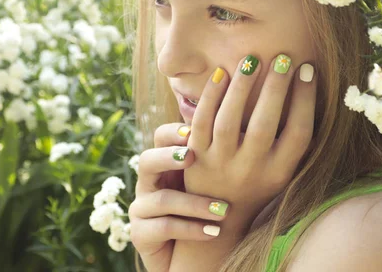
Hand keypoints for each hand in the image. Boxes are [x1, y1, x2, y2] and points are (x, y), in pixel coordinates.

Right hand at [129, 123, 231, 271]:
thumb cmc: (202, 211)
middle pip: (146, 160)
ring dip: (194, 203)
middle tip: (191, 156)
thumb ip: (216, 158)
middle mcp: (148, 183)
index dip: (173, 132)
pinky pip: (164, 227)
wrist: (185, 255)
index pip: (160, 137)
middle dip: (168, 157)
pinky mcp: (140, 234)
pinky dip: (191, 229)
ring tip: (222, 210)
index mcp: (164, 164)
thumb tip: (242, 126)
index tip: (195, 132)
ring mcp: (141, 208)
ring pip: (161, 199)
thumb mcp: (209, 182)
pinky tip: (213, 231)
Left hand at [183, 55, 316, 231]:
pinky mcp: (195, 155)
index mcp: (279, 172)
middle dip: (276, 88)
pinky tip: (222, 74)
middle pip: (264, 125)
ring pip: (228, 121)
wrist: (218, 216)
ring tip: (252, 60)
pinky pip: (201, 122)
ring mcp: (220, 163)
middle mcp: (251, 169)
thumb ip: (293, 139)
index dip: (306, 99)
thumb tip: (307, 86)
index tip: (308, 69)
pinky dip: (210, 97)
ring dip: (241, 88)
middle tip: (283, 57)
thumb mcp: (282, 169)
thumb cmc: (257, 183)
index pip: (298, 133)